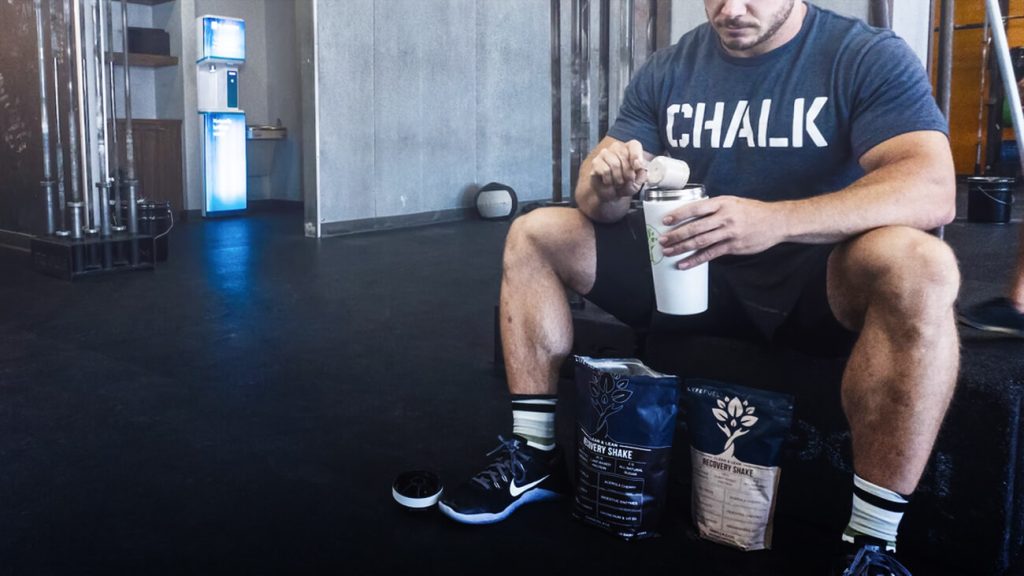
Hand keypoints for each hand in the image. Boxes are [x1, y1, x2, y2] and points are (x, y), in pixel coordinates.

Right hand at [588, 139, 647, 201]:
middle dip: (627, 173)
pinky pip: (605, 170)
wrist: (610, 195)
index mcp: (629, 150)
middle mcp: (616, 148)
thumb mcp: (638, 182)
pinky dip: (609, 180)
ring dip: (618, 178)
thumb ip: (642, 173)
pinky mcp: (596, 162)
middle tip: (627, 181)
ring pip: (614, 164)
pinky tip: (609, 182)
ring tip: (618, 183)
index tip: (637, 167)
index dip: (636, 155)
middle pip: (624, 155)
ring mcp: (605, 154)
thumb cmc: (624, 186)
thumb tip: (639, 166)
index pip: (634, 145)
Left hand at [658, 196, 787, 268]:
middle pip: (695, 227)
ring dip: (682, 248)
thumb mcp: (732, 202)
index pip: (696, 208)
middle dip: (676, 235)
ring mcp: (729, 233)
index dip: (679, 214)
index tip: (665, 220)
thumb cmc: (752, 211)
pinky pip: (711, 254)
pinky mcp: (733, 246)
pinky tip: (684, 264)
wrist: (776, 221)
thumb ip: (714, 208)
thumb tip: (693, 215)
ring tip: (668, 252)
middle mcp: (724, 217)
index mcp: (722, 203)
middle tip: (662, 240)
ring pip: (700, 242)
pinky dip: (695, 260)